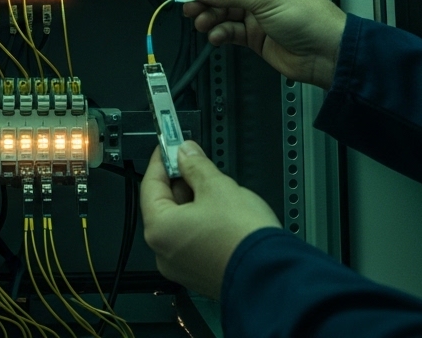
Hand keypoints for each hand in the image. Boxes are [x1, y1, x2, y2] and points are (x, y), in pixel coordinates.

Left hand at [140, 141, 280, 298]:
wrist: (272, 275)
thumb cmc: (243, 238)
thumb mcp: (218, 187)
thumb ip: (196, 165)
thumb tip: (186, 153)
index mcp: (159, 230)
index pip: (150, 185)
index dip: (161, 161)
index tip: (170, 146)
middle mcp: (164, 252)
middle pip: (164, 205)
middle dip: (181, 181)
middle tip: (195, 162)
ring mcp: (182, 266)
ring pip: (181, 223)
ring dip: (193, 202)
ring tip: (216, 188)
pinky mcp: (201, 273)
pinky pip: (194, 240)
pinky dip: (202, 223)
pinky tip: (222, 213)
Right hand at [183, 0, 346, 88]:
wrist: (325, 53)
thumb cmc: (310, 18)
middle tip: (190, 8)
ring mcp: (257, 13)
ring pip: (223, 12)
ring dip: (210, 18)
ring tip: (203, 24)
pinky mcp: (255, 35)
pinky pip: (229, 31)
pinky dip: (220, 33)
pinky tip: (217, 36)